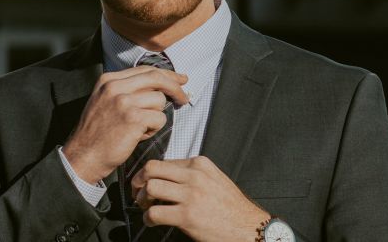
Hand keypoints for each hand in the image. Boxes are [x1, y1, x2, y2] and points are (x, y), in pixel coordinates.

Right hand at [62, 66, 188, 183]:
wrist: (83, 156)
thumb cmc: (98, 133)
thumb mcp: (105, 102)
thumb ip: (127, 90)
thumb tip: (160, 85)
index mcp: (109, 80)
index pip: (145, 69)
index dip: (167, 74)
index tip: (180, 79)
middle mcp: (115, 87)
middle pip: (157, 78)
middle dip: (175, 87)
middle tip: (184, 98)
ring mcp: (124, 101)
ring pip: (160, 100)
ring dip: (156, 116)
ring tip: (141, 128)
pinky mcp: (133, 118)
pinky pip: (160, 119)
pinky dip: (154, 129)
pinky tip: (139, 135)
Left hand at [131, 156, 270, 241]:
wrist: (248, 227)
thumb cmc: (231, 206)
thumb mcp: (214, 178)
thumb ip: (193, 174)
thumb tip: (168, 176)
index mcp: (199, 164)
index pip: (164, 161)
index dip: (149, 172)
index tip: (145, 181)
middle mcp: (194, 176)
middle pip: (152, 169)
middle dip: (139, 181)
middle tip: (138, 192)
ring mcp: (190, 195)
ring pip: (150, 187)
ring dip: (142, 199)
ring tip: (146, 207)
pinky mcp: (187, 216)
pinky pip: (155, 212)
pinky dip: (148, 218)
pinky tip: (152, 221)